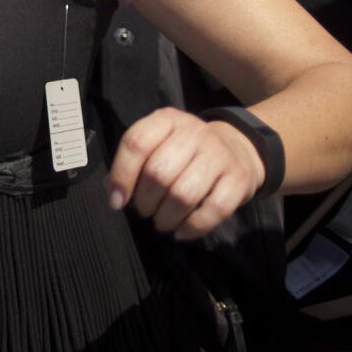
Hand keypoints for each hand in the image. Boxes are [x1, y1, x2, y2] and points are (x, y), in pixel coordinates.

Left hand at [105, 107, 264, 240]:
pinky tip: (182, 232)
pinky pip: (214, 210)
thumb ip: (132, 164)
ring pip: (183, 194)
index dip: (122, 175)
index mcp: (167, 120)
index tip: (118, 200)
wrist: (237, 148)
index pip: (136, 142)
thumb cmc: (185, 152)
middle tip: (145, 211)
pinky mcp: (239, 179)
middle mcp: (194, 132)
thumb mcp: (158, 145)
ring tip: (161, 222)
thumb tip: (112, 191)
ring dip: (166, 217)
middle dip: (144, 201)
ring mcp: (219, 154)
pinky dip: (193, 227)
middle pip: (158, 172)